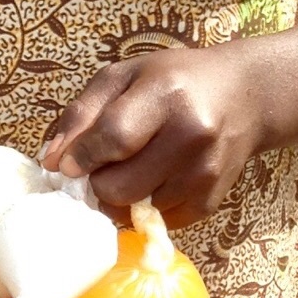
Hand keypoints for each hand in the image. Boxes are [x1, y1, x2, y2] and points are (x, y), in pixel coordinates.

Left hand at [40, 44, 262, 228]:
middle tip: (104, 163)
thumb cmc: (176, 80)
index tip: (66, 164)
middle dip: (98, 180)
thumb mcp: (125, 76)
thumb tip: (52, 162)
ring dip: (121, 195)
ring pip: (134, 209)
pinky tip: (157, 177)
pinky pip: (157, 221)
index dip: (80, 157)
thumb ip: (83, 114)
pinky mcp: (210, 201)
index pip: (113, 138)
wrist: (245, 96)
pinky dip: (146, 205)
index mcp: (166, 94)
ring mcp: (204, 173)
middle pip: (118, 186)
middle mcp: (191, 135)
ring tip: (135, 165)